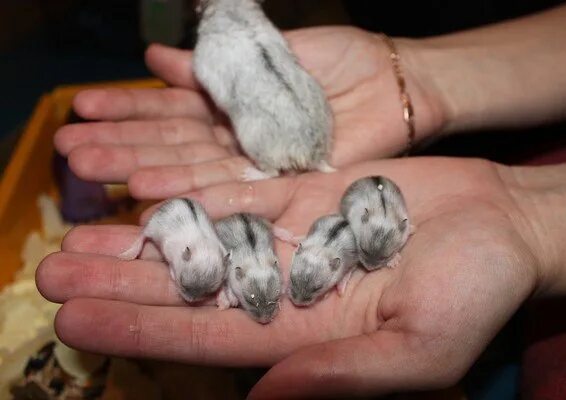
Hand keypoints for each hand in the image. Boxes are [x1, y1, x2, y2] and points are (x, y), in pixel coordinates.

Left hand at [37, 157, 543, 397]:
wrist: (503, 225)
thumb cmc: (476, 293)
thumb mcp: (420, 352)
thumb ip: (340, 377)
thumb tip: (264, 399)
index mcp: (308, 334)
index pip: (208, 337)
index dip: (142, 329)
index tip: (79, 321)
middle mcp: (288, 286)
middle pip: (189, 285)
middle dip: (122, 281)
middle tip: (53, 271)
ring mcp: (294, 236)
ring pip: (202, 235)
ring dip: (143, 235)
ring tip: (81, 232)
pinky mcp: (307, 194)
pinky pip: (241, 192)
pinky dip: (195, 191)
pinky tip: (148, 190)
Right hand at [54, 27, 445, 198]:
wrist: (397, 82)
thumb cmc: (342, 59)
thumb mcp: (271, 49)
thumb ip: (219, 62)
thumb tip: (158, 60)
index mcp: (234, 105)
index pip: (171, 110)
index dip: (127, 109)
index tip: (82, 108)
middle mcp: (240, 141)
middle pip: (174, 144)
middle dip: (121, 144)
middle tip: (71, 150)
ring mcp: (259, 166)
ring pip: (195, 169)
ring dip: (145, 169)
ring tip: (95, 171)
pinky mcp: (284, 186)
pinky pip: (235, 189)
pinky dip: (195, 189)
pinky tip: (152, 189)